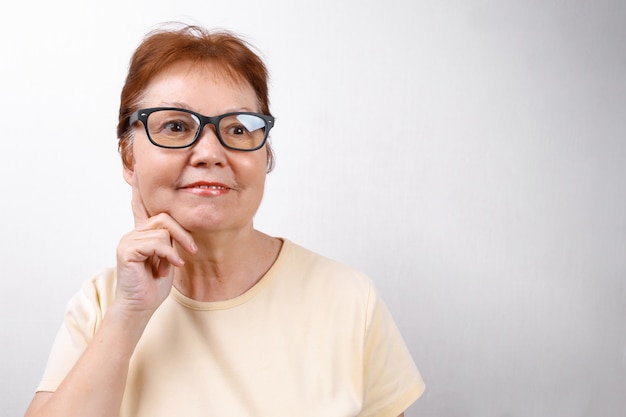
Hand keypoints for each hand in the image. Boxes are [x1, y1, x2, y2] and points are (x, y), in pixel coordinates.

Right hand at [115, 172, 196, 318]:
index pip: (141, 202)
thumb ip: (170, 239)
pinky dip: (169, 255)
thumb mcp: (169, 256)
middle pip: (165, 216)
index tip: (139, 167)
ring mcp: (128, 240)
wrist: (141, 305)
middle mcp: (133, 231)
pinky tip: (171, 267)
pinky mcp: (127, 250)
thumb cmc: (154, 283)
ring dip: (176, 248)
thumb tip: (180, 228)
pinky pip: (157, 242)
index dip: (140, 185)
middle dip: (183, 233)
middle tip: (190, 250)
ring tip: (173, 265)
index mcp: (143, 231)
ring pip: (163, 229)